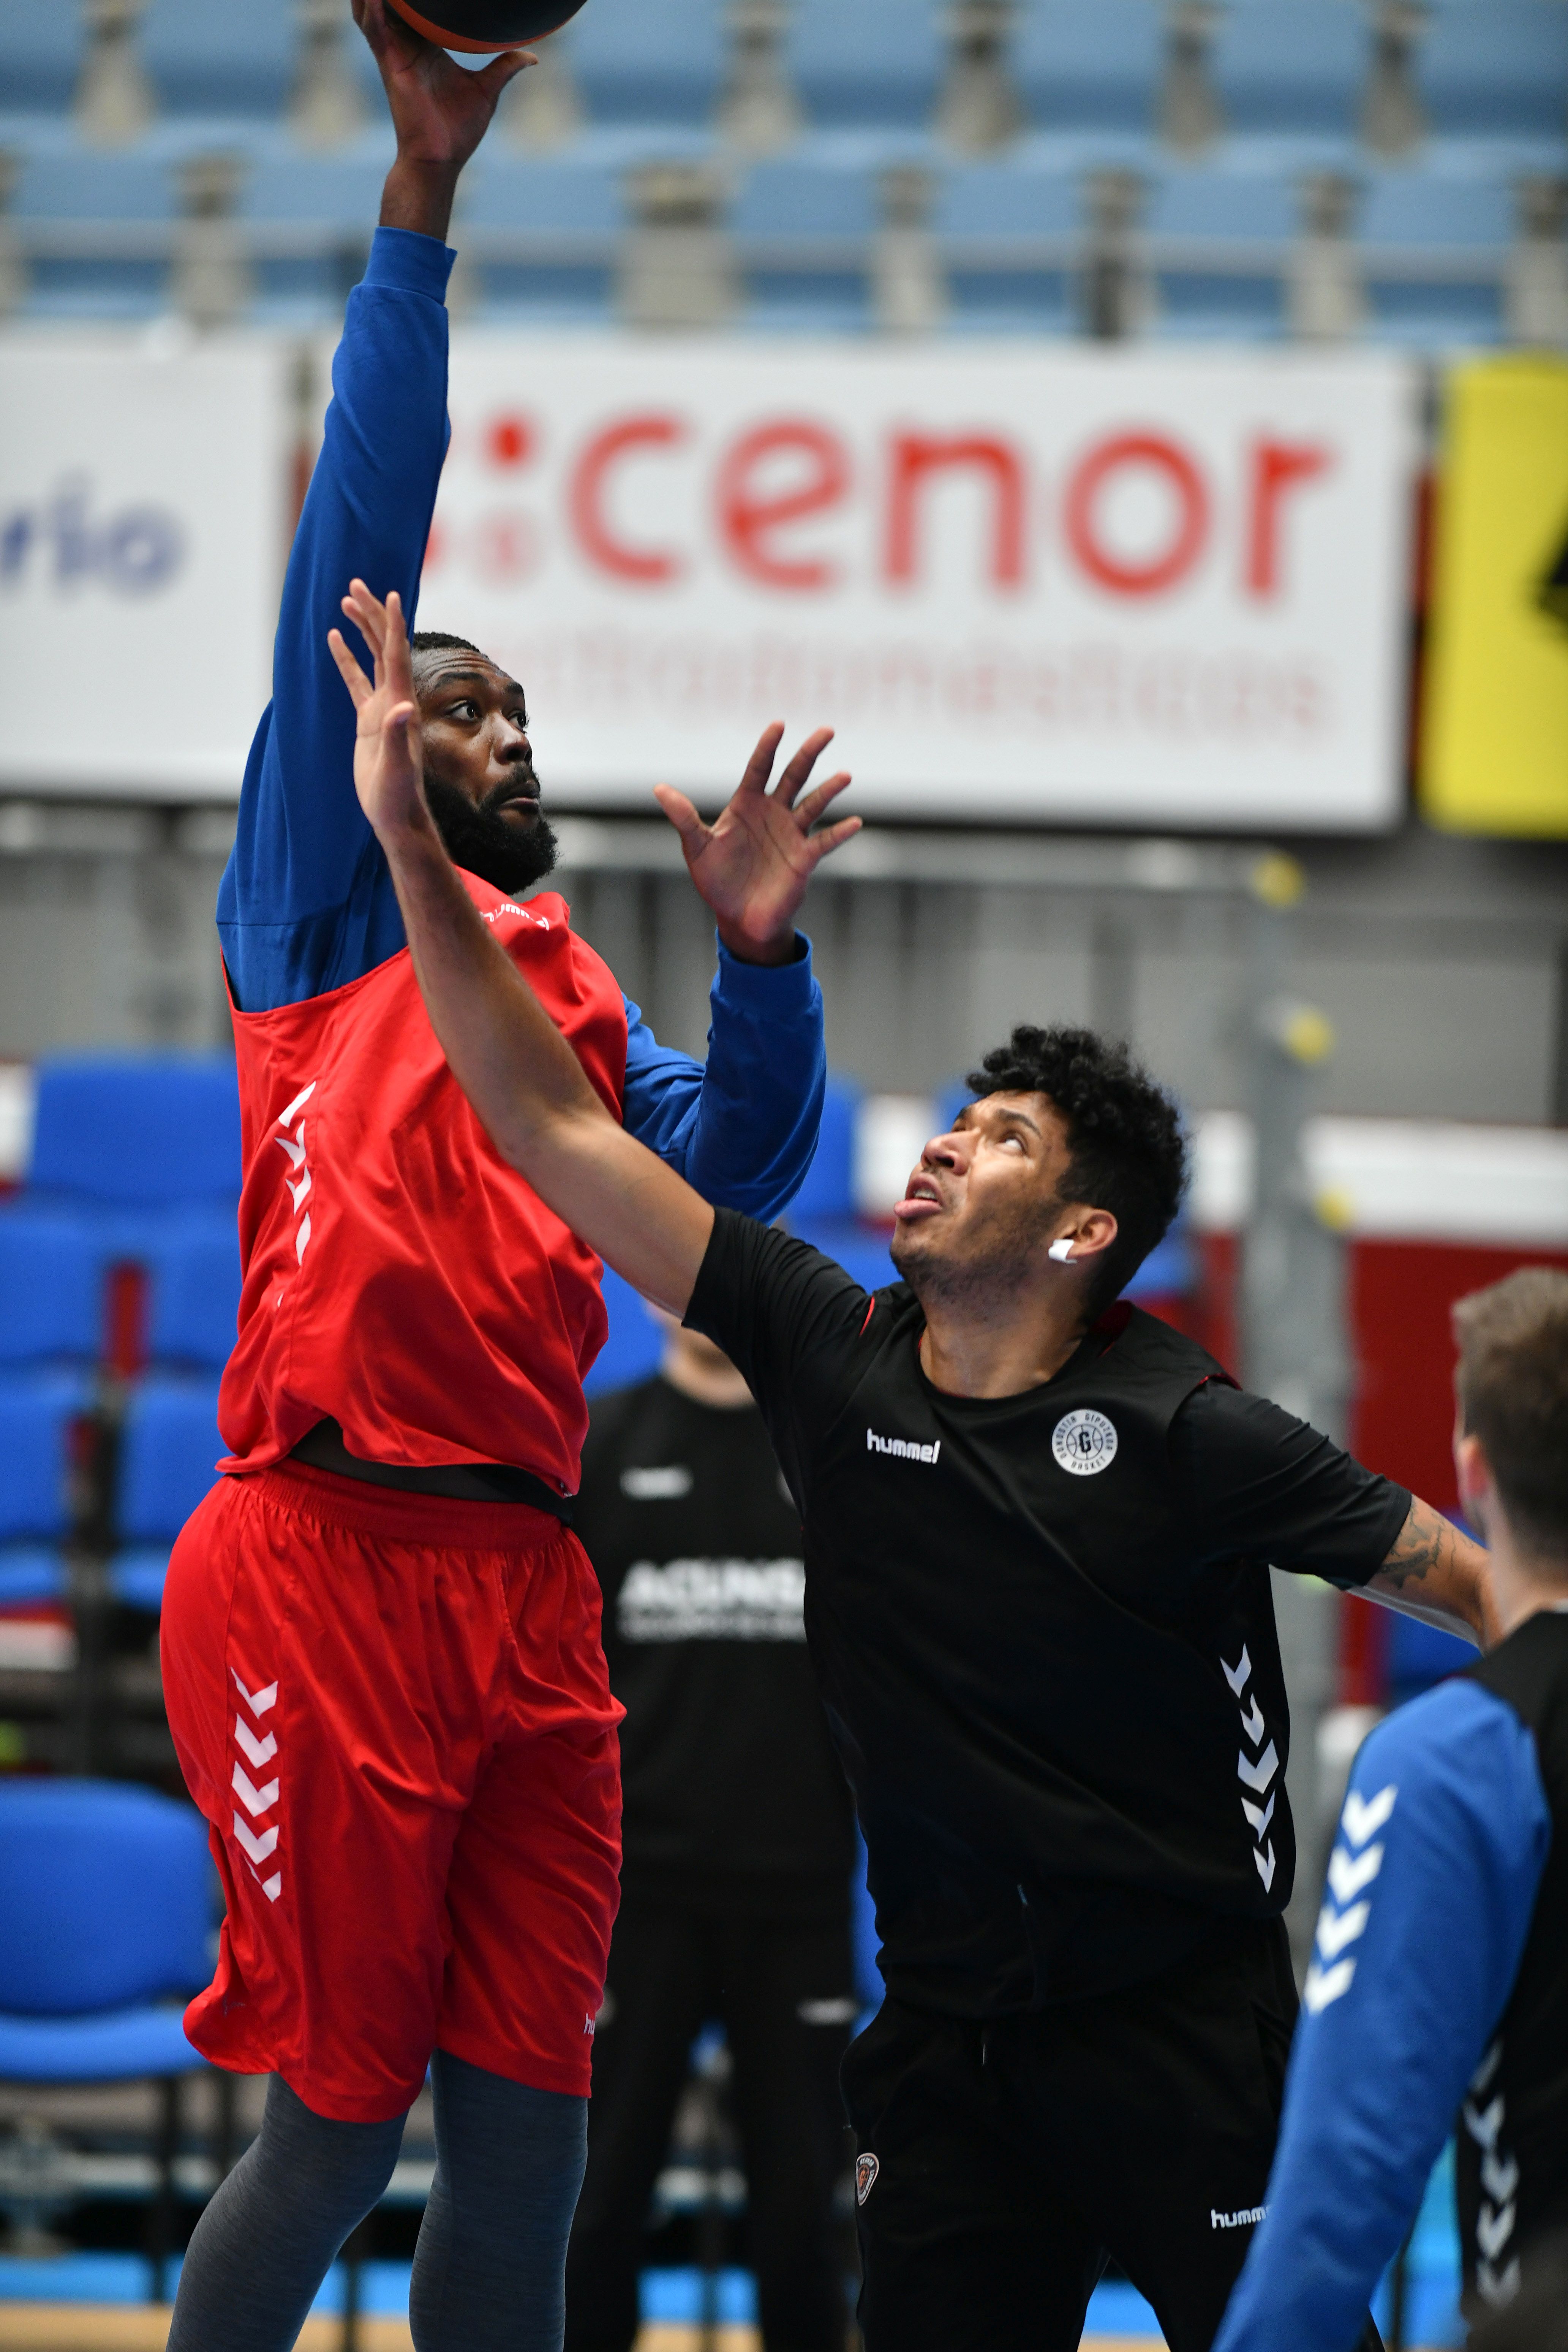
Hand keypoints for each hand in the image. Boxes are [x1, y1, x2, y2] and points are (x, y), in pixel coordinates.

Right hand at [328, 581, 429, 845]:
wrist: (396, 815)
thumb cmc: (397, 796)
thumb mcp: (395, 767)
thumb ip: (397, 737)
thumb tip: (401, 709)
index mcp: (401, 705)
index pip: (398, 656)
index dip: (394, 625)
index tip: (391, 594)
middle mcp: (395, 700)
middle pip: (385, 647)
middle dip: (373, 615)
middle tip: (355, 583)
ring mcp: (381, 708)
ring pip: (372, 658)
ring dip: (361, 628)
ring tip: (346, 600)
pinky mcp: (369, 720)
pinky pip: (356, 681)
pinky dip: (346, 658)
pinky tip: (335, 638)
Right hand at [353, 0, 530, 236]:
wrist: (440, 159)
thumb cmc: (458, 131)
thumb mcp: (486, 91)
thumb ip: (504, 67)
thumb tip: (531, 57)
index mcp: (427, 47)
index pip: (418, 8)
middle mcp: (407, 45)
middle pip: (392, 3)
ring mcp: (394, 52)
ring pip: (372, 9)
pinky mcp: (388, 62)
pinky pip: (373, 27)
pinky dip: (371, 6)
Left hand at [654, 724, 859, 965]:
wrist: (738, 917)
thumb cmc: (717, 880)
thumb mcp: (697, 847)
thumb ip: (684, 818)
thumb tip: (659, 789)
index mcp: (746, 805)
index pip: (759, 768)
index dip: (768, 747)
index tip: (778, 724)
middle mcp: (773, 813)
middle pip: (794, 776)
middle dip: (809, 753)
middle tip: (827, 730)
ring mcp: (791, 834)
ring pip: (813, 803)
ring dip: (829, 790)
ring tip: (845, 776)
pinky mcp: (804, 858)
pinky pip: (825, 841)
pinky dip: (840, 833)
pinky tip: (854, 822)